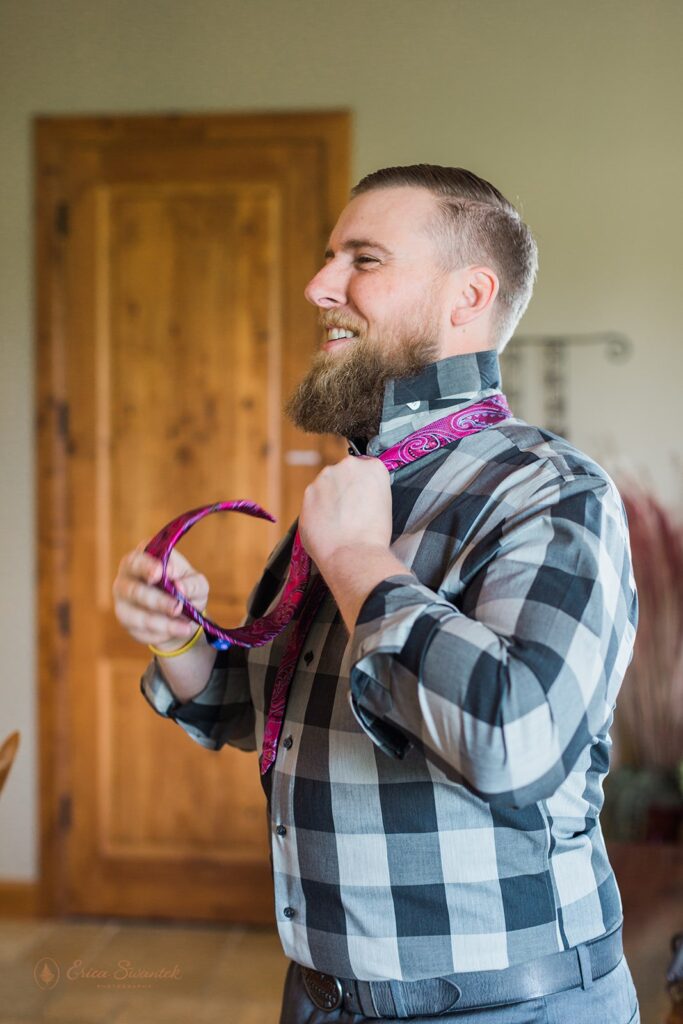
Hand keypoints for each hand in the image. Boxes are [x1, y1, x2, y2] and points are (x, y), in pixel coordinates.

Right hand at [112, 542, 208, 651]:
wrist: (180, 614)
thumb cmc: (186, 589)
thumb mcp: (198, 584)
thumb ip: (192, 583)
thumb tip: (180, 588)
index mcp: (143, 557)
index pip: (137, 558)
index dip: (147, 566)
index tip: (162, 572)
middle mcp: (127, 575)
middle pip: (133, 589)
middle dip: (157, 600)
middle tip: (178, 606)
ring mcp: (122, 599)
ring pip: (135, 614)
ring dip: (161, 621)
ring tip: (185, 626)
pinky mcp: (125, 619)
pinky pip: (140, 630)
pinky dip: (161, 632)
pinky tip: (177, 630)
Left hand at [298, 455, 392, 572]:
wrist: (353, 553)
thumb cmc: (373, 535)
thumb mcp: (384, 504)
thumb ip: (369, 489)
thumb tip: (359, 493)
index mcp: (372, 467)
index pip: (365, 468)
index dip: (363, 486)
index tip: (362, 497)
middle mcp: (347, 466)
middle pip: (343, 474)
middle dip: (343, 489)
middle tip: (349, 511)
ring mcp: (325, 477)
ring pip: (326, 486)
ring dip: (329, 499)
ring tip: (337, 521)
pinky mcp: (308, 492)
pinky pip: (313, 499)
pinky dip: (317, 510)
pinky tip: (326, 525)